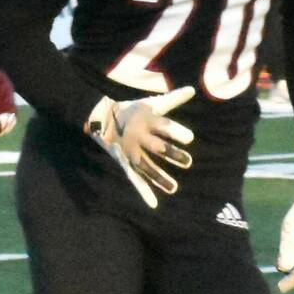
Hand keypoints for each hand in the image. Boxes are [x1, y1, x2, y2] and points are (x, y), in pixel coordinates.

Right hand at [86, 86, 194, 208]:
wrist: (101, 118)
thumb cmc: (132, 110)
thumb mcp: (151, 104)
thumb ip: (173, 99)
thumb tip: (192, 89)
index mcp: (147, 120)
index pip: (163, 126)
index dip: (175, 132)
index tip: (189, 138)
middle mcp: (138, 137)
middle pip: (156, 147)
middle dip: (171, 154)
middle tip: (187, 162)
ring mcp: (131, 151)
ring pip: (146, 166)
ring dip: (159, 177)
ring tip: (173, 188)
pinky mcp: (125, 161)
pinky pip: (135, 177)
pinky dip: (143, 191)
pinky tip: (154, 204)